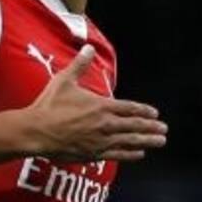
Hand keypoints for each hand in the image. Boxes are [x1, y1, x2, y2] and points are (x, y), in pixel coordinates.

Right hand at [28, 45, 166, 161]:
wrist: (36, 131)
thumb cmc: (49, 105)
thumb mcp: (64, 80)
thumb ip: (79, 65)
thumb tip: (88, 47)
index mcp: (101, 106)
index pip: (129, 107)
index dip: (144, 110)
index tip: (155, 113)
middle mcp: (105, 124)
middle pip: (135, 125)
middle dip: (151, 127)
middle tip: (164, 129)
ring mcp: (101, 141)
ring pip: (130, 141)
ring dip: (147, 141)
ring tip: (160, 141)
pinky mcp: (93, 154)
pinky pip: (118, 155)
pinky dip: (131, 154)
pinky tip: (140, 154)